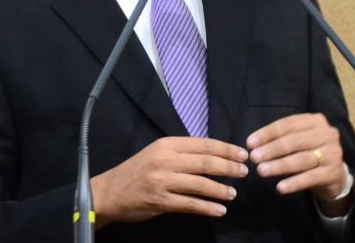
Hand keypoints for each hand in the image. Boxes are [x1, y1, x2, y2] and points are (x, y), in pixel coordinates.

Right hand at [90, 136, 248, 225]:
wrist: (110, 192)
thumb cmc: (137, 171)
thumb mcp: (157, 153)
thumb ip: (182, 153)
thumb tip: (214, 154)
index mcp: (167, 144)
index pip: (204, 144)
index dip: (226, 149)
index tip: (243, 155)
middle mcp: (166, 160)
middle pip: (206, 162)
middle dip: (229, 167)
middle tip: (244, 172)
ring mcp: (163, 181)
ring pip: (200, 184)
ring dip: (221, 190)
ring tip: (233, 194)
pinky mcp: (160, 201)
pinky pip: (190, 204)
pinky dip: (208, 207)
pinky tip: (219, 210)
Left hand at [246, 113, 350, 213]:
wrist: (334, 175)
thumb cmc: (309, 152)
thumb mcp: (298, 140)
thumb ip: (279, 138)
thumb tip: (252, 144)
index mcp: (315, 121)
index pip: (288, 124)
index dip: (267, 133)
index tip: (250, 143)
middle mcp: (327, 134)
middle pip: (294, 141)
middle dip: (272, 149)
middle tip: (254, 158)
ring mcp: (333, 153)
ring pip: (302, 159)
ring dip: (279, 165)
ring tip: (261, 171)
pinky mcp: (333, 172)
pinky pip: (311, 177)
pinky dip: (294, 182)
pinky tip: (280, 187)